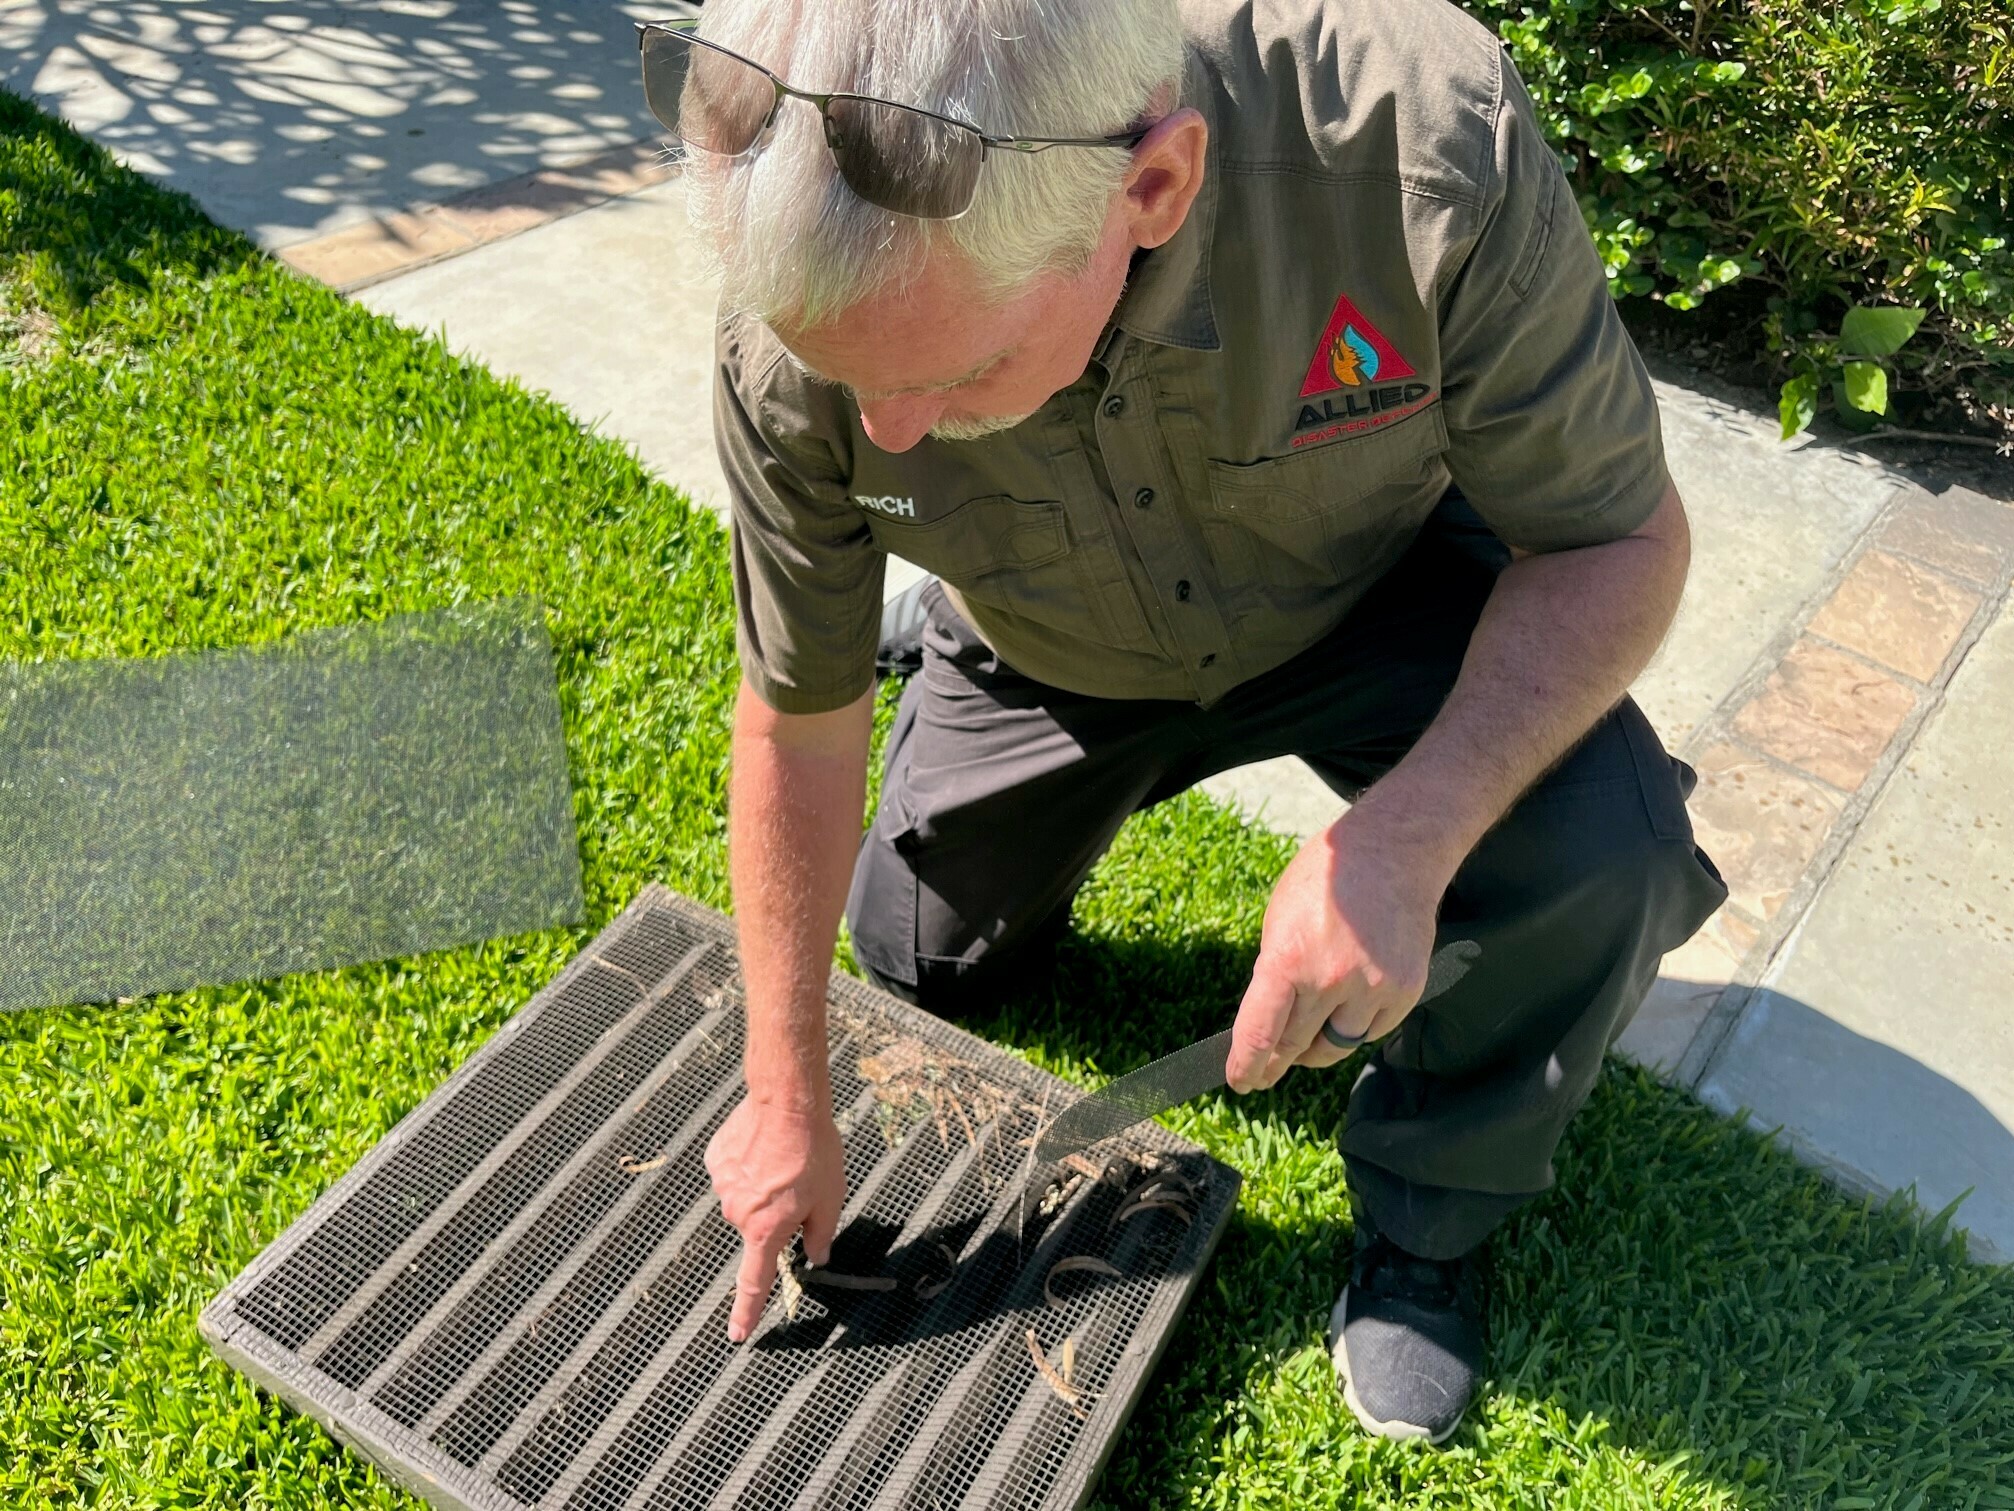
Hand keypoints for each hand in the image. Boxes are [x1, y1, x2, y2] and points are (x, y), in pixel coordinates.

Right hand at [706, 1098, 845, 1341]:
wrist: (786, 1101)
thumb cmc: (813, 1149)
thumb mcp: (831, 1197)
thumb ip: (822, 1234)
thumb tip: (817, 1257)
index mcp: (767, 1230)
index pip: (755, 1282)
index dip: (746, 1312)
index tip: (737, 1335)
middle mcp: (739, 1214)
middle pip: (757, 1228)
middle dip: (776, 1215)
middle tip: (799, 1184)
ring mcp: (723, 1187)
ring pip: (745, 1199)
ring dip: (762, 1187)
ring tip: (783, 1159)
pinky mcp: (716, 1161)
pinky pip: (733, 1173)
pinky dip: (748, 1165)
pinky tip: (764, 1146)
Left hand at [1226, 807, 1451, 1092]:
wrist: (1393, 854)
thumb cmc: (1326, 881)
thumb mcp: (1278, 920)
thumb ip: (1275, 974)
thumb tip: (1270, 1022)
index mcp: (1288, 960)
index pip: (1260, 1033)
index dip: (1246, 1066)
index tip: (1240, 1082)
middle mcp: (1330, 980)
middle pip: (1295, 1045)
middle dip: (1276, 1063)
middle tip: (1263, 1074)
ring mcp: (1372, 989)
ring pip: (1335, 1045)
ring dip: (1315, 1048)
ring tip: (1303, 1043)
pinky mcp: (1404, 993)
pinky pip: (1371, 1032)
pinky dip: (1354, 1028)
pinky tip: (1347, 1010)